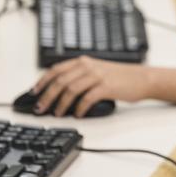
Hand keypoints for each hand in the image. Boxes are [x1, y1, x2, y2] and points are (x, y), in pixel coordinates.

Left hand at [31, 56, 152, 116]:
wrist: (142, 78)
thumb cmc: (120, 77)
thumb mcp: (97, 71)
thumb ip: (80, 76)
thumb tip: (59, 92)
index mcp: (83, 61)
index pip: (56, 69)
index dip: (42, 81)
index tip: (34, 92)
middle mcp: (88, 66)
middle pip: (60, 80)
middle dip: (47, 96)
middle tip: (40, 108)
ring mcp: (97, 76)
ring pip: (70, 89)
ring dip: (60, 104)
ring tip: (57, 114)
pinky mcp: (106, 87)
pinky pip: (87, 98)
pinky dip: (79, 108)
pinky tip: (78, 115)